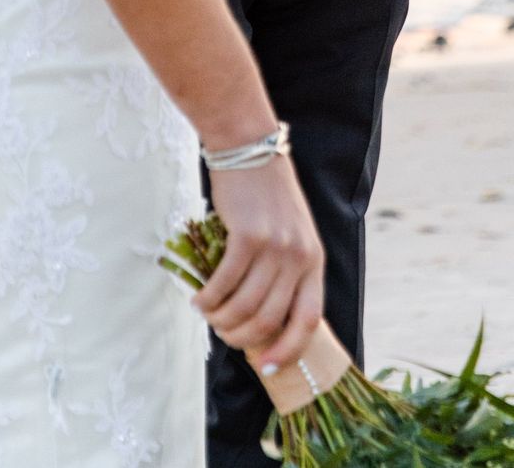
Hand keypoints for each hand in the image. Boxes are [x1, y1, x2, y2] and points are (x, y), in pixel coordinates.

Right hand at [192, 160, 323, 377]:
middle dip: (243, 337)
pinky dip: (209, 298)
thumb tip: (260, 318)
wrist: (248, 146)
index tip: (268, 366)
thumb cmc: (265, 192)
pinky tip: (198, 299)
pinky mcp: (247, 234)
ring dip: (222, 319)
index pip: (308, 319)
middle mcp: (298, 256)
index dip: (288, 349)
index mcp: (314, 259)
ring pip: (245, 305)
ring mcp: (274, 245)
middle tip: (224, 335)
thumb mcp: (289, 231)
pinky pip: (225, 282)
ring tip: (207, 316)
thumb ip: (283, 269)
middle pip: (270, 318)